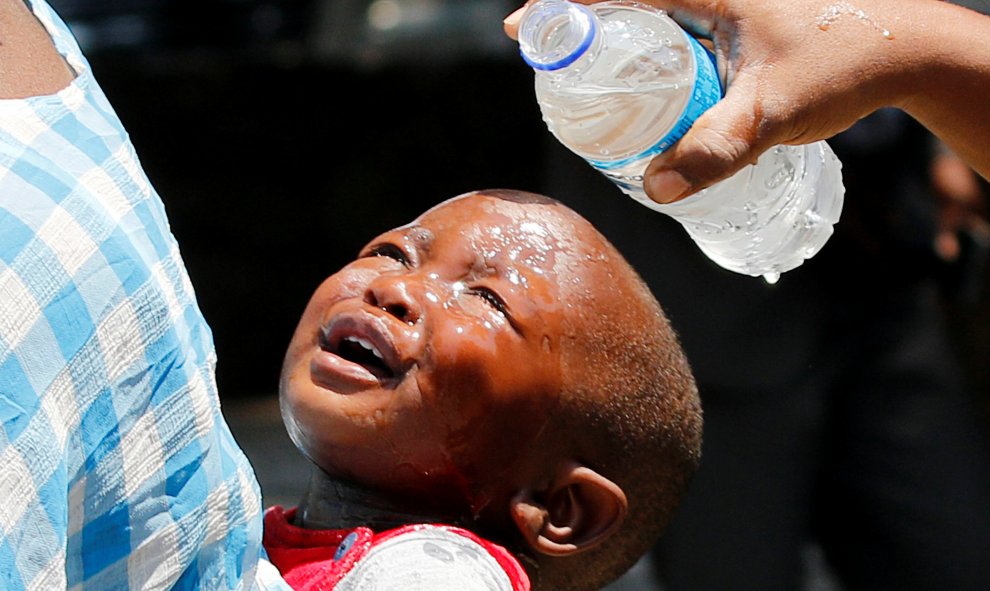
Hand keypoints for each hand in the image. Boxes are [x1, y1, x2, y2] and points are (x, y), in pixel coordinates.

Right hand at [505, 0, 989, 202]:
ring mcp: (725, 1)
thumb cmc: (842, 63)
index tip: (523, 32)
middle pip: (624, 2)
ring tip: (594, 88)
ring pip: (650, 16)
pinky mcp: (738, 21)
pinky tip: (651, 92)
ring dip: (615, 44)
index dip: (560, 6)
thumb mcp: (770, 112)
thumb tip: (652, 190)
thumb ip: (713, 151)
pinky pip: (675, 30)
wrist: (906, 50)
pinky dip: (650, 54)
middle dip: (580, 31)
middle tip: (559, 73)